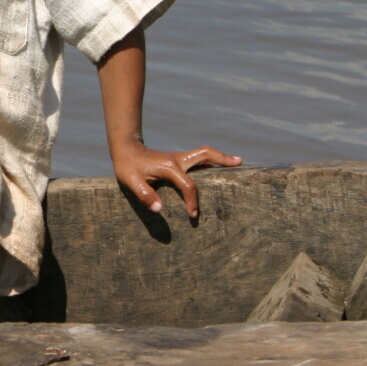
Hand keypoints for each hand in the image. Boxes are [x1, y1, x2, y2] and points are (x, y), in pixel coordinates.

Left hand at [110, 142, 241, 219]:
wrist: (125, 150)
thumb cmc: (128, 167)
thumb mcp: (130, 182)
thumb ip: (144, 195)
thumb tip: (160, 209)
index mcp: (169, 167)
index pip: (188, 185)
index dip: (192, 201)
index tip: (193, 215)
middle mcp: (177, 159)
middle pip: (205, 155)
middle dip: (222, 159)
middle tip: (240, 163)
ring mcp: (179, 157)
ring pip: (204, 154)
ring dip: (220, 157)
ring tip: (237, 162)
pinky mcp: (178, 159)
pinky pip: (198, 158)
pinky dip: (211, 160)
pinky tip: (217, 166)